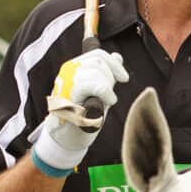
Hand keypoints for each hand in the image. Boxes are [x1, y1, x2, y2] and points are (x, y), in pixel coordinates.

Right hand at [30, 49, 128, 173]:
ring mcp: (66, 81)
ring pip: (98, 71)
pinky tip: (105, 105)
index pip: (98, 55)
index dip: (115, 65)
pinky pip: (97, 86)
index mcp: (73, 67)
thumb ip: (106, 73)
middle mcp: (67, 71)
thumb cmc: (83, 113)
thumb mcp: (97, 90)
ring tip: (103, 102)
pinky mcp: (69, 94)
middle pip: (99, 62)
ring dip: (107, 88)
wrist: (68, 136)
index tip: (124, 79)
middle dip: (110, 78)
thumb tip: (117, 57)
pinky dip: (106, 95)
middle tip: (109, 96)